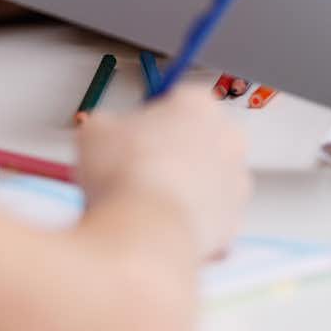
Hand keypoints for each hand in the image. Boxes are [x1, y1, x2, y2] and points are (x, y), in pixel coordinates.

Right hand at [76, 89, 251, 262]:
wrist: (146, 230)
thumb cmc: (127, 176)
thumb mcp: (95, 132)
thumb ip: (107, 125)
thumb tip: (103, 134)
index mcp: (198, 104)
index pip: (178, 99)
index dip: (151, 118)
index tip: (134, 133)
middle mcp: (227, 137)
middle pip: (198, 138)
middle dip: (172, 151)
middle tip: (137, 168)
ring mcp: (236, 180)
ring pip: (207, 178)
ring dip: (183, 186)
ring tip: (145, 201)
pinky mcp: (234, 219)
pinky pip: (209, 215)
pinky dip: (189, 219)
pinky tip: (160, 224)